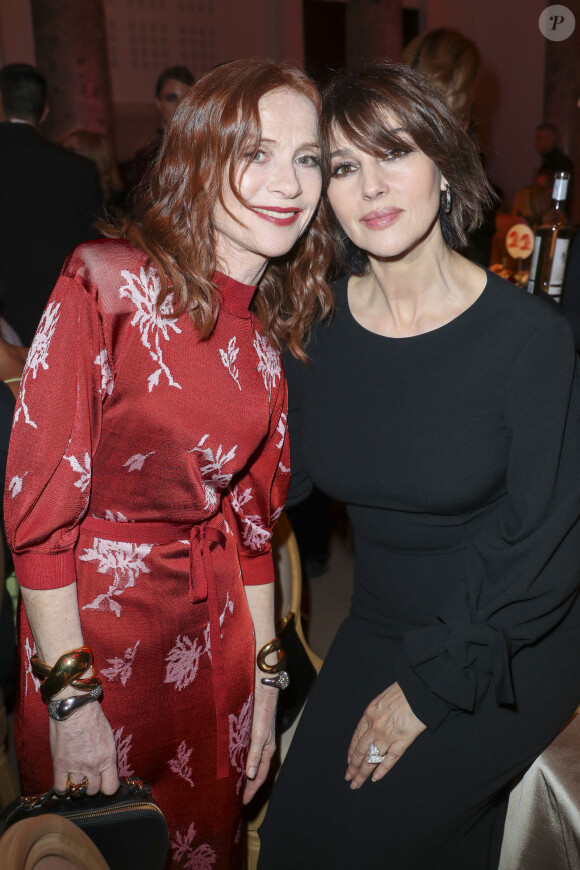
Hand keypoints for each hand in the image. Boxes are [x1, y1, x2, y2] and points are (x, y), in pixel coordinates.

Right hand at [50, 701, 119, 795]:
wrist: (75, 708)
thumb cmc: (93, 718)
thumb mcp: (108, 737)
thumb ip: (106, 756)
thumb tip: (105, 769)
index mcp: (108, 758)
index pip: (110, 788)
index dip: (106, 787)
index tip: (103, 782)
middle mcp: (93, 766)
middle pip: (93, 791)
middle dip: (91, 785)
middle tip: (88, 776)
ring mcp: (76, 767)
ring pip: (77, 791)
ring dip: (77, 785)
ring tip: (75, 776)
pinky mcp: (60, 765)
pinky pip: (60, 788)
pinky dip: (62, 788)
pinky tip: (64, 781)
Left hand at [242, 681, 276, 804]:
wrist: (261, 693)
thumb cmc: (262, 714)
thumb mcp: (259, 735)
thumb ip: (254, 754)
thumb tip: (250, 775)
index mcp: (267, 751)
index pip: (260, 776)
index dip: (252, 790)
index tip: (243, 802)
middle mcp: (261, 748)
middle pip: (254, 772)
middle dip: (246, 785)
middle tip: (234, 798)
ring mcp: (254, 742)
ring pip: (247, 763)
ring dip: (241, 774)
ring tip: (230, 785)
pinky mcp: (247, 734)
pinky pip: (242, 753)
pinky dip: (237, 761)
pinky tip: (229, 764)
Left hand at [346, 682, 425, 788]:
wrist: (418, 689)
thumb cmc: (402, 691)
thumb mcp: (382, 698)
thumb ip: (375, 712)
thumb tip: (371, 724)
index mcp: (369, 714)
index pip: (356, 738)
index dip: (352, 752)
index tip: (349, 762)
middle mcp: (375, 726)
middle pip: (361, 751)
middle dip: (353, 767)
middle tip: (349, 778)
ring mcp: (388, 735)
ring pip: (372, 758)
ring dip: (363, 773)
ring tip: (357, 783)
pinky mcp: (403, 740)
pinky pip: (390, 759)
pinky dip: (382, 770)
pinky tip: (375, 778)